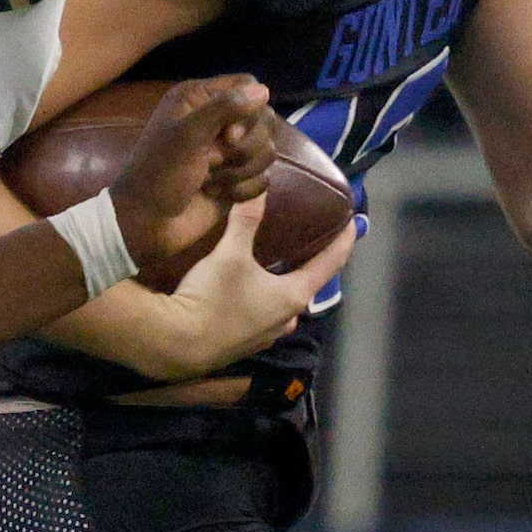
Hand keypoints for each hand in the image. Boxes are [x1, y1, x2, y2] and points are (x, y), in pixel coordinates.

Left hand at [107, 75, 273, 268]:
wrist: (148, 222)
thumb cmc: (159, 173)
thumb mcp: (187, 135)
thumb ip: (224, 108)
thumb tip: (264, 91)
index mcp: (199, 99)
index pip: (248, 86)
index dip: (248, 110)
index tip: (228, 135)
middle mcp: (216, 120)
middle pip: (265, 119)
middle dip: (244, 147)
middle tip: (211, 161)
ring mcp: (228, 152)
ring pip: (267, 151)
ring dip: (239, 170)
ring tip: (209, 180)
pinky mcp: (237, 180)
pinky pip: (264, 179)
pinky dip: (243, 190)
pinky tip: (219, 195)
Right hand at [161, 196, 357, 372]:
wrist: (177, 345)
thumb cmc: (212, 299)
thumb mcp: (230, 253)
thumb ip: (246, 219)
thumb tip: (259, 185)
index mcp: (294, 295)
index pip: (331, 264)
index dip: (345, 240)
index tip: (354, 221)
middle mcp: (287, 318)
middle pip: (307, 283)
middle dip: (308, 260)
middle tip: (307, 236)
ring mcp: (267, 334)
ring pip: (283, 300)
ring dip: (283, 281)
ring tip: (274, 260)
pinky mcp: (245, 342)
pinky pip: (263, 314)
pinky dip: (262, 296)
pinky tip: (246, 287)